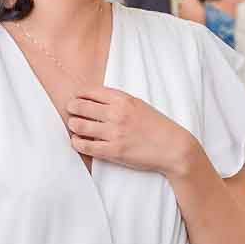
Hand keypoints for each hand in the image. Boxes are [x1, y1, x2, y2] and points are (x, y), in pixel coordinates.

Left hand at [65, 88, 197, 176]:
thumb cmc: (156, 126)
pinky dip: (77, 143)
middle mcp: (117, 114)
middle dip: (72, 108)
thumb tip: (93, 98)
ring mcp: (114, 133)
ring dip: (73, 125)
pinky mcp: (114, 151)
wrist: (173, 147)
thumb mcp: (138, 105)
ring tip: (75, 127)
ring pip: (79, 125)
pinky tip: (78, 141)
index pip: (90, 92)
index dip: (79, 95)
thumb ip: (118, 100)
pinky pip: (85, 146)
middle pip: (80, 106)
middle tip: (71, 111)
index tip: (76, 98)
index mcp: (123, 99)